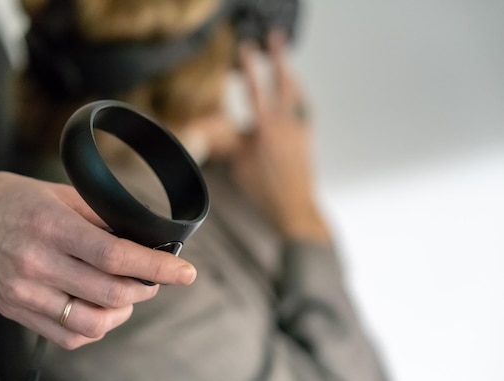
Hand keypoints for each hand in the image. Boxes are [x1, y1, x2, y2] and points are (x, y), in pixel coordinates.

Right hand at [0, 172, 195, 348]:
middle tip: (152, 278)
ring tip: (125, 297)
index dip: (158, 267)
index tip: (185, 273)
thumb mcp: (57, 194)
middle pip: (111, 293)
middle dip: (145, 288)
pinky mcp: (16, 310)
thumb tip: (138, 238)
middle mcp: (39, 264)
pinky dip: (93, 330)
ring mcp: (26, 292)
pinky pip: (65, 337)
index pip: (117, 255)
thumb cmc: (7, 199)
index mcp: (53, 228)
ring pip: (92, 323)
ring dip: (121, 314)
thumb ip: (99, 216)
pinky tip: (97, 312)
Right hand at [231, 31, 329, 242]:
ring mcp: (299, 130)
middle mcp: (286, 124)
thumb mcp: (237, 164)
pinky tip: (297, 97)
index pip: (256, 90)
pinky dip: (300, 98)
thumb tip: (207, 128)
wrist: (294, 206)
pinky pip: (305, 111)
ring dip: (290, 76)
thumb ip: (226, 141)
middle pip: (283, 83)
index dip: (249, 68)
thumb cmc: (265, 190)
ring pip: (297, 95)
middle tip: (275, 41)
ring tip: (285, 63)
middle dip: (278, 59)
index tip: (245, 51)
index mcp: (266, 128)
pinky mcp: (306, 139)